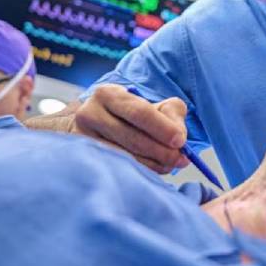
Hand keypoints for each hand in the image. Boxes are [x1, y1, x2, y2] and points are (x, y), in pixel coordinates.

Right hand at [72, 84, 189, 173]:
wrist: (94, 126)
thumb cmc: (129, 115)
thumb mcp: (151, 104)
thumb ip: (171, 112)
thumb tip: (179, 137)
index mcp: (107, 94)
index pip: (139, 112)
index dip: (162, 128)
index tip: (181, 141)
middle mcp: (90, 114)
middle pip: (132, 138)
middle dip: (162, 151)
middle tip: (181, 159)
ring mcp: (84, 139)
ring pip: (126, 157)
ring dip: (153, 164)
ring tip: (171, 165)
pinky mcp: (85, 159)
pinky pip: (118, 169)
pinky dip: (141, 171)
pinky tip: (154, 169)